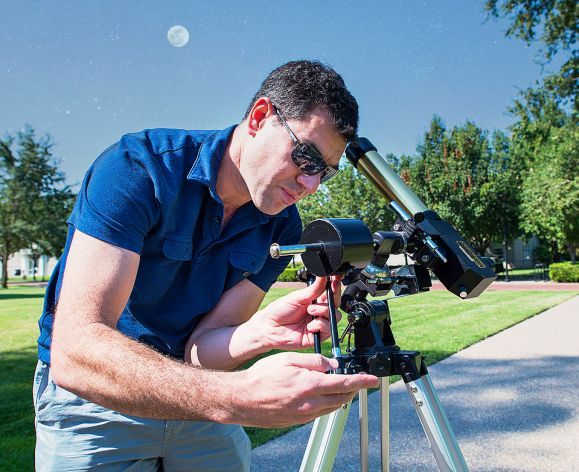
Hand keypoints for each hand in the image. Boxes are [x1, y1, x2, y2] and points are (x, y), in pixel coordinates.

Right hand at [231, 352, 378, 427]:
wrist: (243, 399)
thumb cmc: (262, 377)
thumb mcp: (289, 359)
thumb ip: (313, 361)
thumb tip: (331, 364)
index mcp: (310, 385)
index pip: (345, 384)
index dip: (362, 382)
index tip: (373, 380)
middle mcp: (310, 404)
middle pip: (342, 398)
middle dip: (351, 389)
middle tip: (353, 379)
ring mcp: (304, 415)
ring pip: (332, 407)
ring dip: (338, 397)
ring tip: (334, 385)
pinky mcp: (298, 421)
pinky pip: (319, 413)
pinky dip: (324, 403)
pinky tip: (317, 394)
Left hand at [249, 276, 341, 350]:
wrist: (270, 327)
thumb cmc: (280, 310)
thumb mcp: (298, 296)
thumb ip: (314, 288)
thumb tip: (324, 274)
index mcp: (315, 299)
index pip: (331, 291)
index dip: (336, 285)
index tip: (336, 278)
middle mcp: (319, 311)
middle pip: (336, 303)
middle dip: (332, 298)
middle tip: (320, 297)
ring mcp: (319, 323)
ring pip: (335, 316)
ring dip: (323, 311)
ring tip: (310, 311)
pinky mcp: (318, 335)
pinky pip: (328, 329)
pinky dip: (320, 325)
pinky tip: (309, 326)